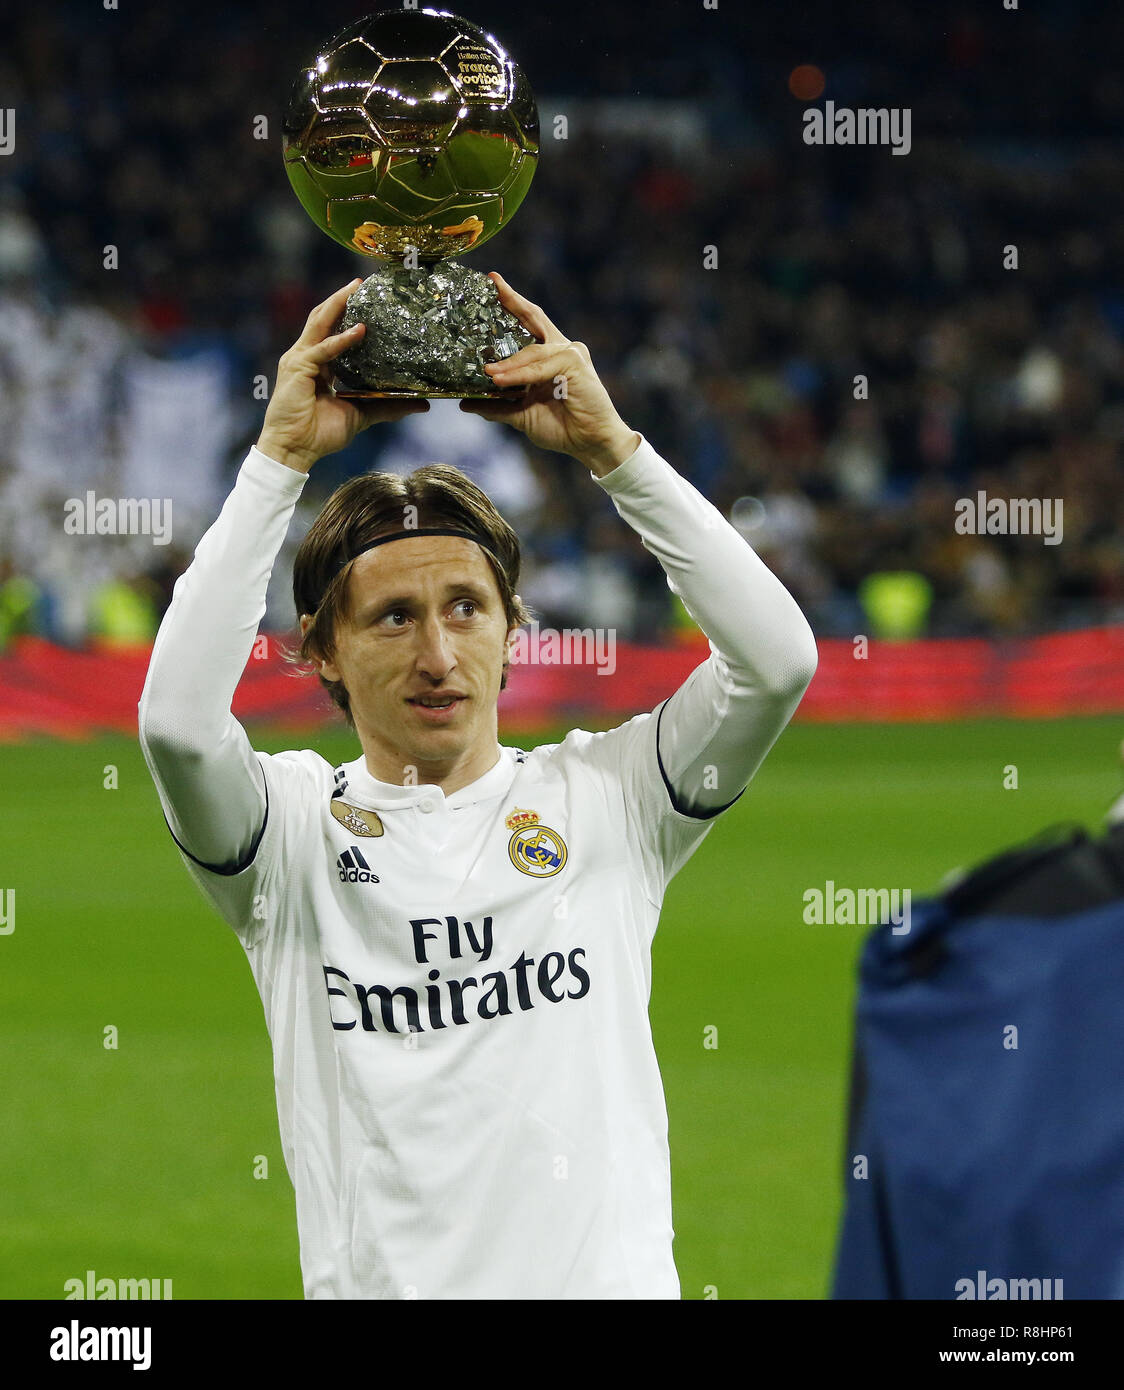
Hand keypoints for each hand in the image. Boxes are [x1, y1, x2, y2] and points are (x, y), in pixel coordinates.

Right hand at [256, 279, 429, 473]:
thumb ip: (388, 406)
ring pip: (319, 323)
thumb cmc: (321, 434)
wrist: (295, 451)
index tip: (369, 299)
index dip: (348, 313)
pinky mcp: (297, 369)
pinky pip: (322, 350)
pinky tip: (359, 331)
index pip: (332, 330)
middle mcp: (307, 356)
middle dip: (341, 299)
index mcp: (320, 364)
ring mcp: (299, 360)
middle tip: (361, 282)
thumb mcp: (362, 414)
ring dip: (338, 305)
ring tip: (356, 289)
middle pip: (323, 318)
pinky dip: (341, 340)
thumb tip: (422, 404)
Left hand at [459, 272, 639, 475]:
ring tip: (487, 373)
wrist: (591, 443)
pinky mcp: (575, 363)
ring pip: (531, 351)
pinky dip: (520, 374)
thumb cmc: (563, 428)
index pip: (528, 324)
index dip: (511, 304)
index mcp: (548, 357)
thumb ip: (497, 407)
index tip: (492, 283)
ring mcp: (570, 353)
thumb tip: (465, 403)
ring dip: (507, 363)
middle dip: (512, 300)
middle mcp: (560, 349)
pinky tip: (502, 381)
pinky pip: (541, 366)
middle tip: (492, 283)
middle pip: (534, 318)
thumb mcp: (521, 415)